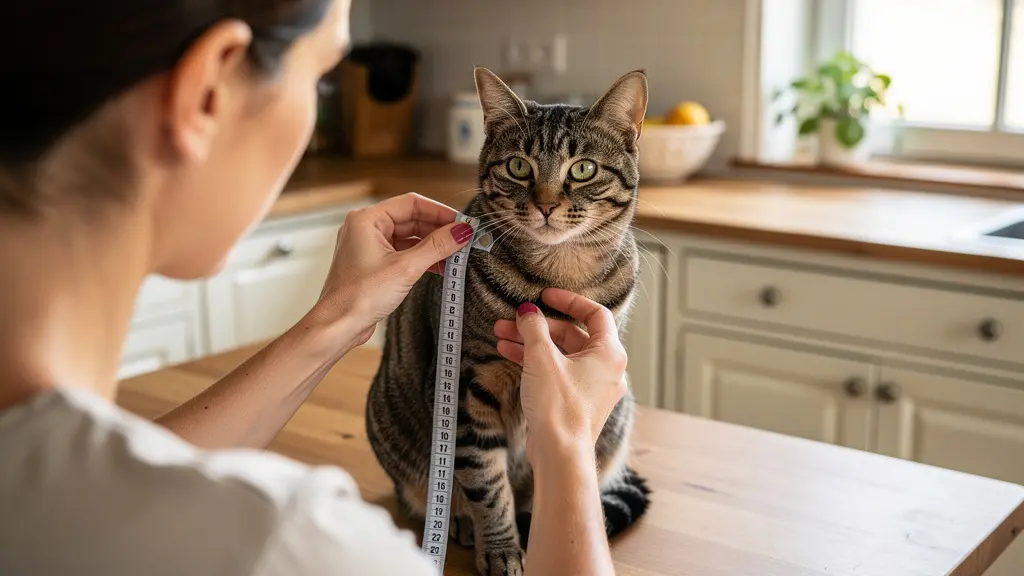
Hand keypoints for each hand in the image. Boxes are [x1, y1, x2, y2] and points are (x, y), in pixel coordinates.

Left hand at [312, 193, 474, 346]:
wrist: (338, 325)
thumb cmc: (359, 296)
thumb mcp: (406, 268)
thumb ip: (436, 247)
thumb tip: (462, 231)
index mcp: (367, 219)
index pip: (411, 204)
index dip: (439, 211)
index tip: (462, 222)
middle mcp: (366, 228)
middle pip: (412, 219)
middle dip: (438, 230)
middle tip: (464, 239)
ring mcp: (370, 246)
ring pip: (410, 238)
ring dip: (433, 246)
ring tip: (457, 255)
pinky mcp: (375, 264)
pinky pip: (404, 253)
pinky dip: (423, 258)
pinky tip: (442, 267)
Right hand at [493, 288, 627, 460]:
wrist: (560, 453)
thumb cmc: (559, 406)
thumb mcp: (541, 358)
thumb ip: (534, 328)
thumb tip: (527, 312)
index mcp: (609, 353)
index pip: (595, 314)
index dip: (569, 300)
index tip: (545, 295)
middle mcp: (607, 369)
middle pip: (572, 334)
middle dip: (539, 326)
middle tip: (512, 320)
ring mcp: (592, 387)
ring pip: (561, 354)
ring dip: (532, 343)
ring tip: (502, 336)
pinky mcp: (577, 402)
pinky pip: (558, 372)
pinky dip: (537, 362)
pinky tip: (509, 354)